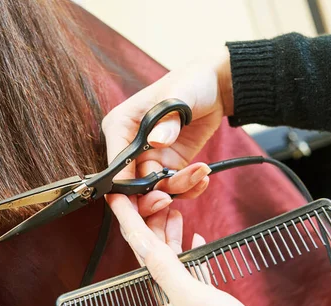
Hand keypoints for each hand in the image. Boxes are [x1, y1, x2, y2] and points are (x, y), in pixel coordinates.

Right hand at [102, 47, 233, 216]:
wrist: (214, 86)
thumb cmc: (190, 81)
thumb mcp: (179, 95)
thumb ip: (167, 120)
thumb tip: (156, 141)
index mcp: (121, 126)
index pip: (116, 165)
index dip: (123, 189)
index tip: (140, 198)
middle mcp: (131, 146)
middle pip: (131, 186)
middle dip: (149, 198)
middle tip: (168, 199)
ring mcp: (151, 157)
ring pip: (155, 190)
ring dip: (177, 189)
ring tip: (200, 173)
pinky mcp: (170, 165)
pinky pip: (174, 187)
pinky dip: (189, 188)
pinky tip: (203, 176)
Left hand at [107, 194, 293, 305]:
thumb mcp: (194, 299)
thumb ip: (168, 270)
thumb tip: (143, 241)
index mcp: (163, 288)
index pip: (139, 246)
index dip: (127, 218)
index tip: (116, 195)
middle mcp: (172, 290)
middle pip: (153, 247)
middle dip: (148, 216)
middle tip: (151, 189)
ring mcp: (191, 295)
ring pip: (172, 254)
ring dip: (169, 230)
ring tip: (172, 207)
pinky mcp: (209, 299)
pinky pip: (194, 267)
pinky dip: (192, 249)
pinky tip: (197, 238)